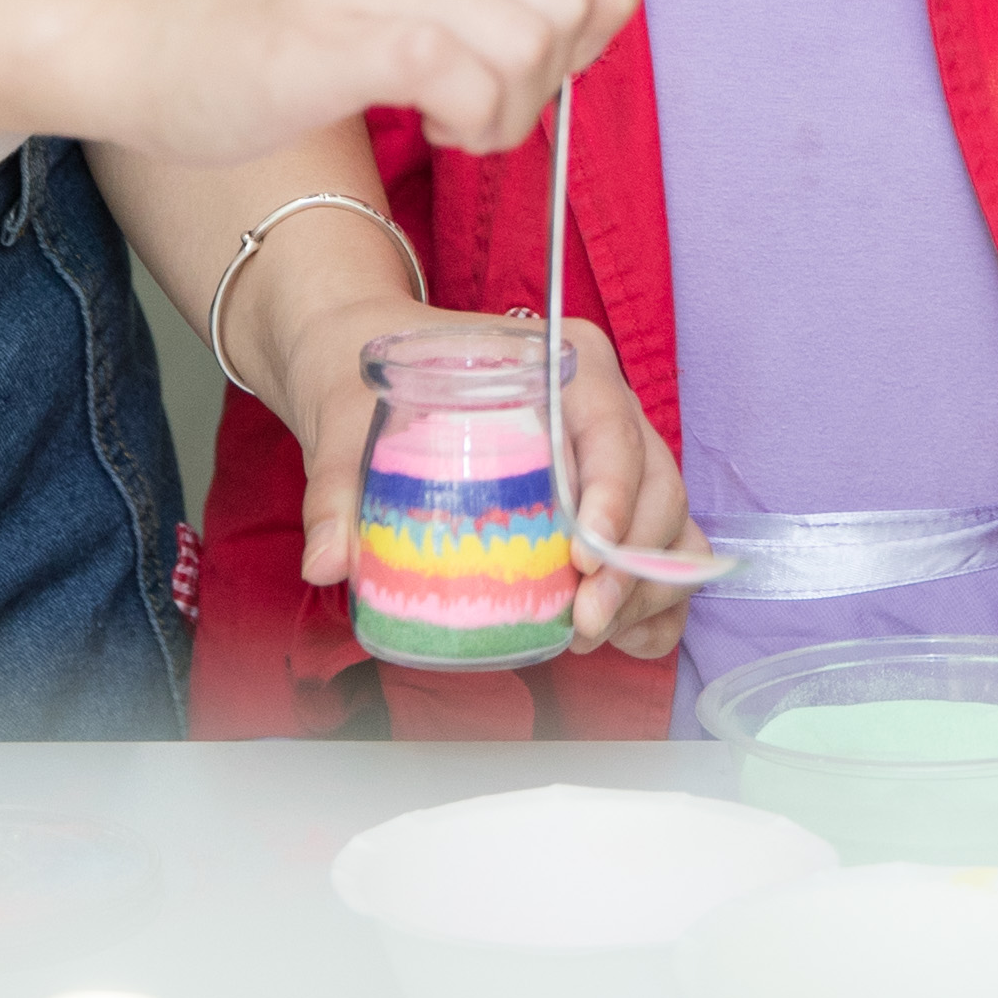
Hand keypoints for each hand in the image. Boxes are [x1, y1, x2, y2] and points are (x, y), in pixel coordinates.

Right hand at [80, 0, 650, 161]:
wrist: (119, 27)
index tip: (563, 41)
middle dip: (561, 69)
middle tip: (495, 93)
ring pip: (534, 39)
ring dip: (516, 107)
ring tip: (457, 114)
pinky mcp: (334, 27)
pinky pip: (471, 78)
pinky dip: (475, 123)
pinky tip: (432, 127)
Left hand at [279, 302, 702, 662]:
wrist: (359, 358)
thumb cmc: (366, 373)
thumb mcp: (342, 416)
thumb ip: (336, 485)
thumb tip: (327, 563)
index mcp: (558, 360)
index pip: (610, 423)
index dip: (614, 493)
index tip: (584, 558)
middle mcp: (598, 404)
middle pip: (655, 483)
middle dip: (633, 563)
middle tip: (581, 623)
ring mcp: (609, 455)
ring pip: (669, 522)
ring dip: (647, 589)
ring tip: (587, 635)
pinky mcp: (601, 502)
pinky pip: (658, 552)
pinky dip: (654, 600)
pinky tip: (619, 639)